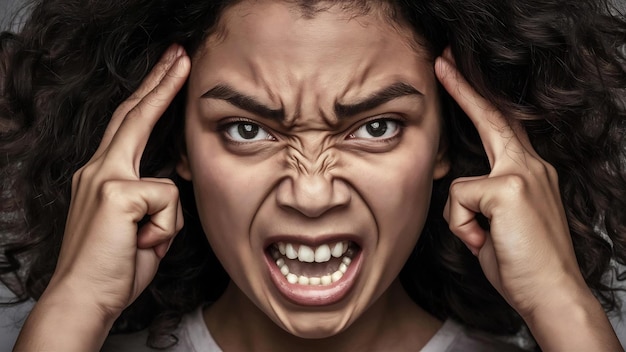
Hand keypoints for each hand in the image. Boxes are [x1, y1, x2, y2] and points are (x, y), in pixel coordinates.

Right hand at [48, 44, 188, 317]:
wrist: (83, 298)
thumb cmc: (114, 266)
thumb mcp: (139, 224)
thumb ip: (152, 197)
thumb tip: (171, 183)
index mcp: (102, 175)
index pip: (130, 123)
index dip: (150, 94)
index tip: (169, 69)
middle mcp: (98, 169)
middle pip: (135, 114)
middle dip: (161, 82)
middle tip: (180, 54)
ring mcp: (104, 178)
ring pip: (167, 184)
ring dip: (165, 223)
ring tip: (142, 244)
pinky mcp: (117, 193)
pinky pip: (168, 204)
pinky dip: (164, 232)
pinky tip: (141, 244)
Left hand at [435, 48, 621, 349]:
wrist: (553, 294)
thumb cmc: (522, 264)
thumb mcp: (496, 223)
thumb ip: (481, 198)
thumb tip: (459, 192)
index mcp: (529, 172)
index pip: (501, 126)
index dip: (479, 101)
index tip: (458, 75)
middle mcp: (531, 166)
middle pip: (490, 117)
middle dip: (462, 88)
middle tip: (442, 59)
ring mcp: (523, 173)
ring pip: (460, 185)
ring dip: (463, 220)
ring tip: (487, 241)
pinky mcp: (509, 187)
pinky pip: (458, 202)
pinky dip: (463, 228)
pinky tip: (486, 241)